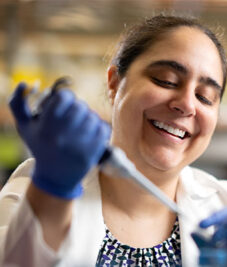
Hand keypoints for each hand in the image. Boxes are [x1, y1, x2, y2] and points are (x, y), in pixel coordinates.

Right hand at [9, 82, 109, 198]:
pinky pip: (104, 128)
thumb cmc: (40, 147)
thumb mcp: (25, 127)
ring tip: (81, 127)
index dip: (66, 98)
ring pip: (93, 116)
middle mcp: (63, 135)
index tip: (64, 104)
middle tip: (74, 116)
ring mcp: (80, 144)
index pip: (65, 97)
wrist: (55, 177)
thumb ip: (18, 103)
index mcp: (46, 126)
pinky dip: (99, 128)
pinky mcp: (94, 151)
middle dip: (78, 108)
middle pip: (80, 106)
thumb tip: (23, 84)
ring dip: (89, 118)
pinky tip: (91, 134)